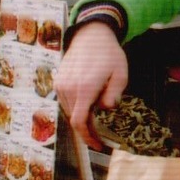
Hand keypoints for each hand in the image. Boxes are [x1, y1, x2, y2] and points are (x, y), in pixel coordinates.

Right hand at [56, 21, 127, 148]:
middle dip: (87, 131)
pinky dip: (75, 109)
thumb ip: (113, 95)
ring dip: (81, 120)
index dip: (88, 137)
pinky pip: (65, 102)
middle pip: (74, 120)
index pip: (79, 122)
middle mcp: (68, 88)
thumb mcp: (120, 74)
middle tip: (101, 137)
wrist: (91, 34)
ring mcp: (61, 84)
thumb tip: (106, 110)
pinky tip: (87, 108)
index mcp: (84, 88)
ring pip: (68, 112)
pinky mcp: (58, 81)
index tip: (98, 144)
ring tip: (96, 123)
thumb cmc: (109, 53)